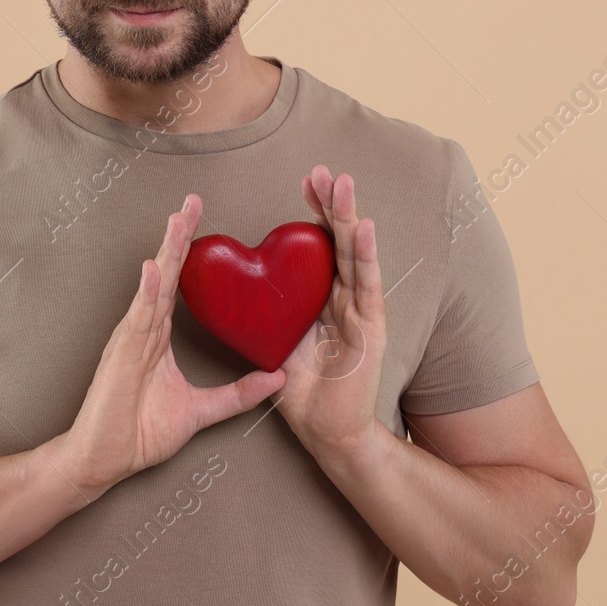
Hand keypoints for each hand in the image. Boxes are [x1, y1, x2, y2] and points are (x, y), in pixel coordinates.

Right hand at [60, 193, 284, 498]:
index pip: (177, 285)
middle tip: (193, 201)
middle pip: (164, 273)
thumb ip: (238, 394)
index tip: (201, 220)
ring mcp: (130, 339)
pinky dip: (147, 292)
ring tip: (179, 219)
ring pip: (152, 286)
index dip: (188, 252)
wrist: (105, 461)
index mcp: (157, 336)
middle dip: (179, 236)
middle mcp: (143, 329)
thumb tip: (278, 377)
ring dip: (166, 252)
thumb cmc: (139, 434)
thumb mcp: (201, 411)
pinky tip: (155, 269)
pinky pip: (138, 318)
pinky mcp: (122, 355)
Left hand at [275, 166, 387, 460]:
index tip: (305, 182)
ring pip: (354, 256)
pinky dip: (365, 256)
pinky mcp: (371, 332)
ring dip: (349, 218)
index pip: (319, 248)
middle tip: (323, 170)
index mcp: (323, 301)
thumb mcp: (276, 344)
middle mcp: (346, 301)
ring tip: (345, 184)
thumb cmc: (304, 393)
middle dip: (332, 205)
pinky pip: (366, 288)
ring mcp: (361, 314)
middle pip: (338, 243)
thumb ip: (264, 317)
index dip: (313, 214)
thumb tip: (236, 292)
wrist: (328, 435)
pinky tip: (364, 228)